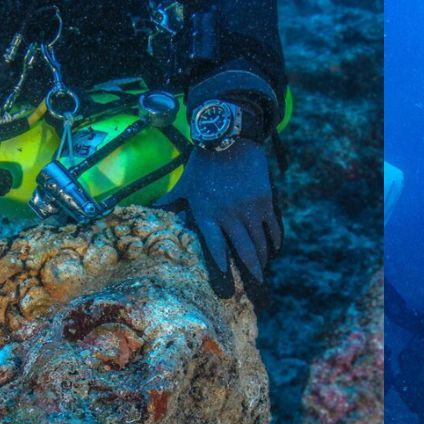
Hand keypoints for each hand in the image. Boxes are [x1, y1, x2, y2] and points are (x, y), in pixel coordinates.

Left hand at [157, 139, 280, 297]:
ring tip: (263, 269)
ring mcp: (249, 209)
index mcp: (206, 214)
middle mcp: (228, 215)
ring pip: (260, 242)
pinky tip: (274, 249)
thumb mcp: (184, 184)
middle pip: (244, 251)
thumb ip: (170, 203)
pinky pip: (272, 228)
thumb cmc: (203, 163)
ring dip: (263, 258)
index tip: (229, 281)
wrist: (229, 138)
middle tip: (257, 284)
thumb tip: (149, 211)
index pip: (216, 248)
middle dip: (252, 270)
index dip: (223, 266)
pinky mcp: (264, 201)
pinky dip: (274, 241)